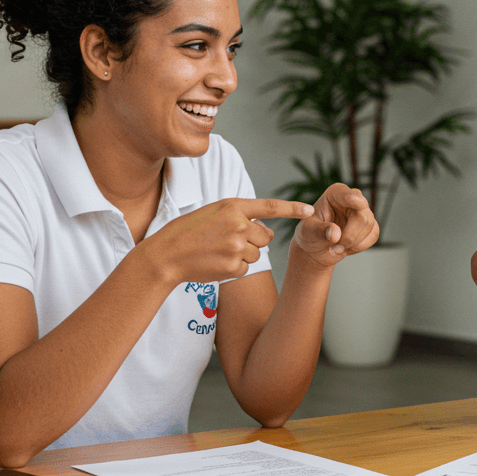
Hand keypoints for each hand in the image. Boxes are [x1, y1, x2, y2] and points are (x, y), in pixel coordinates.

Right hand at [148, 197, 314, 284]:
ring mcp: (237, 247)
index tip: (310, 210)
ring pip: (257, 254)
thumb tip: (269, 232)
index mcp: (233, 206)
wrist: (166, 255)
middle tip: (227, 241)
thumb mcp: (213, 214)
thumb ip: (241, 217)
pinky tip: (216, 263)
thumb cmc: (188, 233)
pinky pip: (246, 269)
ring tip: (218, 251)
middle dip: (254, 240)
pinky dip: (234, 269)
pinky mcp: (235, 267)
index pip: (270, 207)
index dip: (293, 209)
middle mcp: (239, 225)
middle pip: (266, 236)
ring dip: (243, 255)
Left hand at [291, 184, 378, 267]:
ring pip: (370, 226)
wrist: (316, 248)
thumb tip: (335, 234)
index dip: (354, 200)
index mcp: (336, 193)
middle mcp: (352, 198)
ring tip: (335, 248)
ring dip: (352, 243)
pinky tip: (346, 248)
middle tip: (334, 246)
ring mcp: (363, 211)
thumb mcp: (307, 231)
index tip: (359, 205)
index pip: (350, 195)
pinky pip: (373, 236)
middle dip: (349, 236)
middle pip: (362, 216)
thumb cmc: (309, 234)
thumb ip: (319, 230)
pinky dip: (359, 246)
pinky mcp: (370, 225)